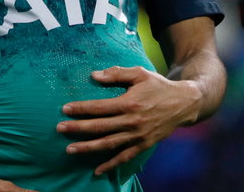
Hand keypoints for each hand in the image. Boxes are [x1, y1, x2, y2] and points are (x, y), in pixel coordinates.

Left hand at [57, 66, 199, 175]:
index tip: (65, 109)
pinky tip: (97, 170)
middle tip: (59, 128)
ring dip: (88, 148)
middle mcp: (132, 121)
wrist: (184, 103)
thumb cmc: (158, 86)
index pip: (99, 108)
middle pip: (100, 127)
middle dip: (78, 128)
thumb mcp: (139, 73)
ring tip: (70, 149)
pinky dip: (111, 165)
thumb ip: (116, 73)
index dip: (81, 109)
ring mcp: (138, 136)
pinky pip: (125, 157)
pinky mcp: (144, 145)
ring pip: (109, 144)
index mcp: (129, 103)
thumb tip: (94, 76)